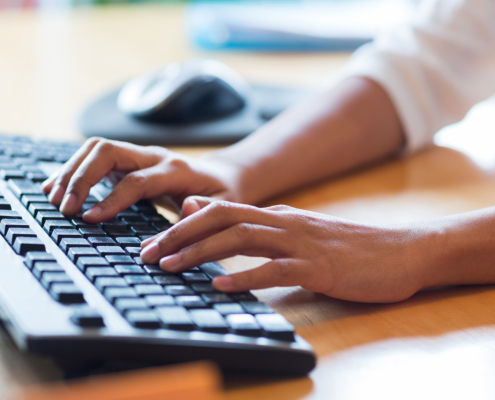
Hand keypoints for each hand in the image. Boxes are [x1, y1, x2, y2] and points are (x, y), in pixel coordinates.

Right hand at [41, 138, 240, 221]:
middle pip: (108, 151)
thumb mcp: (226, 206)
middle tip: (64, 208)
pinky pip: (96, 157)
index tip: (88, 218)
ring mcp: (140, 155)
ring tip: (53, 198)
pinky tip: (58, 187)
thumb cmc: (224, 195)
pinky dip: (75, 169)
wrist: (223, 177)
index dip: (112, 198)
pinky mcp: (130, 161)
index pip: (137, 180)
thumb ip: (208, 209)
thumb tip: (188, 208)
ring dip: (72, 171)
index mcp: (177, 170)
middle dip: (81, 177)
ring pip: (97, 149)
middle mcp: (155, 156)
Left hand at [140, 201, 428, 302]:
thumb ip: (260, 227)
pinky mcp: (318, 267)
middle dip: (179, 235)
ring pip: (241, 240)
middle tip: (146, 253)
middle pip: (221, 220)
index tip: (153, 242)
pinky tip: (221, 286)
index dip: (182, 225)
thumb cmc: (347, 247)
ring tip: (170, 266)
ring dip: (201, 252)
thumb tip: (223, 222)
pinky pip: (275, 270)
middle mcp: (283, 222)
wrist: (400, 251)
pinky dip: (245, 276)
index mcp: (277, 216)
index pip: (220, 211)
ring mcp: (300, 243)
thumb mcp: (297, 231)